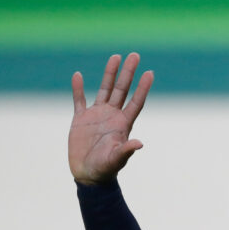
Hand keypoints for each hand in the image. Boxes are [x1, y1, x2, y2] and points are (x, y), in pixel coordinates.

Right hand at [69, 53, 153, 184]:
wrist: (88, 175)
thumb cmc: (105, 169)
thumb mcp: (117, 159)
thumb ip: (127, 150)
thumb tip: (140, 143)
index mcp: (123, 124)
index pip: (136, 102)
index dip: (143, 88)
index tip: (150, 72)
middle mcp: (112, 116)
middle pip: (122, 90)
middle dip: (128, 73)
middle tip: (135, 55)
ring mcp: (97, 115)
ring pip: (105, 89)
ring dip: (110, 74)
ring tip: (115, 57)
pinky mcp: (81, 119)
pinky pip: (79, 100)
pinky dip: (78, 88)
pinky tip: (79, 75)